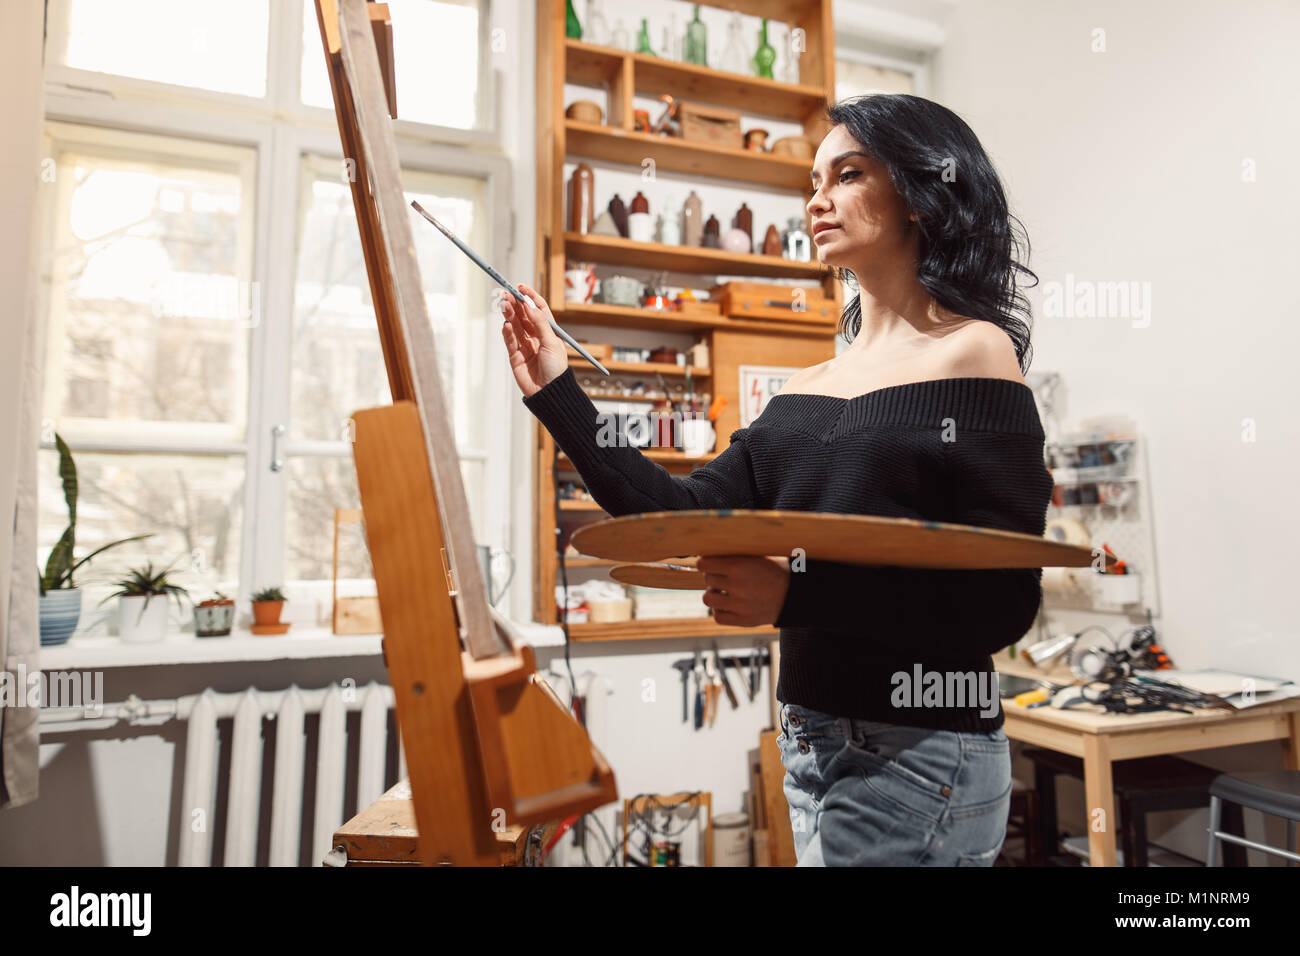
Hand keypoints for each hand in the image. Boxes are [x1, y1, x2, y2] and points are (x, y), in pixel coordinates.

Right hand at [498, 282, 568, 397]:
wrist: (549, 392)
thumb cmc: (556, 369)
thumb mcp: (551, 342)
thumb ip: (539, 322)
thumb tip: (529, 303)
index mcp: (549, 331)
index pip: (538, 309)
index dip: (529, 297)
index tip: (521, 287)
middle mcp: (536, 336)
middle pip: (523, 315)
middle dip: (515, 303)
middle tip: (507, 294)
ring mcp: (525, 345)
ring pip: (515, 325)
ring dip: (509, 314)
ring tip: (504, 304)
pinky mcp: (515, 355)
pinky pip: (509, 340)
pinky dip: (507, 331)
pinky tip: (506, 323)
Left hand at [697, 555, 790, 626]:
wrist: (797, 594)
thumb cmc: (776, 570)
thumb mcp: (758, 555)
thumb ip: (735, 554)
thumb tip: (710, 552)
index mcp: (740, 566)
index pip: (704, 564)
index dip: (704, 562)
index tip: (708, 562)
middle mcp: (738, 586)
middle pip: (708, 579)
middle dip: (713, 576)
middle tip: (722, 575)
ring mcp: (740, 605)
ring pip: (708, 598)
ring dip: (713, 593)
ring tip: (723, 590)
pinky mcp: (744, 620)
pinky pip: (718, 617)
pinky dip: (720, 610)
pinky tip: (728, 604)